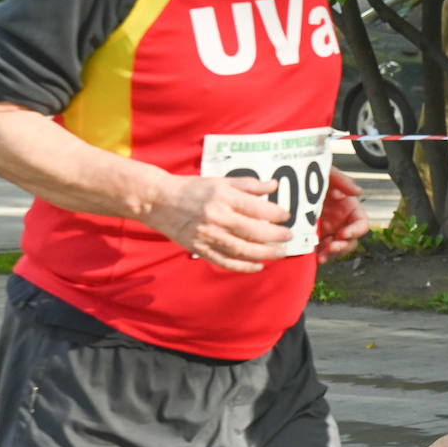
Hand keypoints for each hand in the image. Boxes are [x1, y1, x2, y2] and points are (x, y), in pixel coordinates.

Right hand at [155, 173, 293, 272]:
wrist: (158, 201)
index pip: (256, 208)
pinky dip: (243, 266)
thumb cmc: (192, 188)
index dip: (275, 213)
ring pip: (241, 249)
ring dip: (264, 253)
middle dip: (275, 236)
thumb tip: (274, 185)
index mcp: (222, 197)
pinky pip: (225, 261)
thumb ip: (248, 184)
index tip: (286, 215)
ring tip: (280, 252)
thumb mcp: (220, 180)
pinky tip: (258, 266)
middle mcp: (216, 217)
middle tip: (289, 236)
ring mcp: (207, 236)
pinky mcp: (199, 249)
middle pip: (252, 231)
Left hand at [315, 167, 371, 263]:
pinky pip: (320, 251)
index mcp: (349, 209)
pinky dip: (318, 255)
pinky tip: (313, 255)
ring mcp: (328, 231)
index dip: (356, 231)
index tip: (344, 233)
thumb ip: (342, 180)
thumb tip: (358, 191)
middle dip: (342, 246)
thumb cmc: (312, 175)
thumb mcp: (327, 174)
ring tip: (321, 256)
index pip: (361, 224)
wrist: (288, 182)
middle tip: (331, 247)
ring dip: (331, 254)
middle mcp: (341, 222)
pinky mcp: (315, 238)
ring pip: (336, 249)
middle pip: (350, 241)